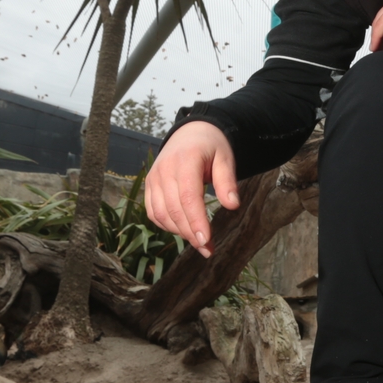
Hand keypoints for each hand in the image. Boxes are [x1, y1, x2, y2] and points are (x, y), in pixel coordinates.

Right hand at [144, 121, 237, 257]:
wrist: (190, 133)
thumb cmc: (211, 147)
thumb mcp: (225, 158)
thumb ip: (228, 181)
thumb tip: (233, 205)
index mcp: (185, 160)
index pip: (188, 197)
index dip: (196, 221)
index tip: (207, 241)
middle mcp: (164, 170)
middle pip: (174, 210)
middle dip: (191, 233)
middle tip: (208, 250)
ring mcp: (154, 178)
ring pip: (161, 214)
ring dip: (179, 232)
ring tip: (199, 242)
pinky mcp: (150, 185)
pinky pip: (153, 212)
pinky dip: (166, 225)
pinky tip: (183, 231)